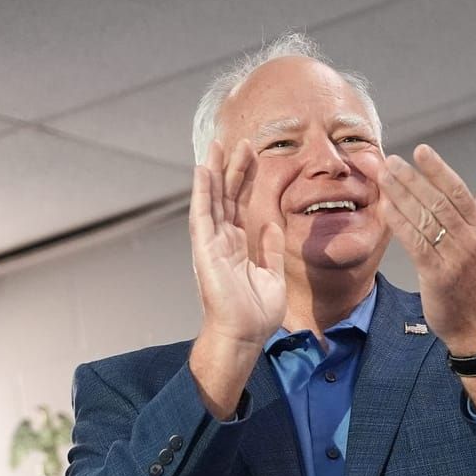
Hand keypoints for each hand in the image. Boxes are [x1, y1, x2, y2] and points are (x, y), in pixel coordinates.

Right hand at [189, 139, 284, 346]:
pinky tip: (203, 170)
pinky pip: (202, 214)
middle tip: (242, 141)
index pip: (243, 204)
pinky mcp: (204, 248)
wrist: (243, 334)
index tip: (255, 157)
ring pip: (213, 198)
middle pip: (228, 195)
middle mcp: (223, 240)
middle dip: (234, 168)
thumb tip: (272, 224)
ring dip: (216, 171)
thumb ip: (270, 249)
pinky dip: (202, 191)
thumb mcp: (272, 275)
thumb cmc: (255, 313)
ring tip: (218, 145)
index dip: (248, 180)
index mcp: (239, 245)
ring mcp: (212, 242)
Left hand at [373, 144, 475, 353]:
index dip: (440, 170)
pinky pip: (415, 242)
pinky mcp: (438, 275)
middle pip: (439, 201)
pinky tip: (385, 208)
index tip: (421, 151)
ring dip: (401, 195)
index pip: (460, 192)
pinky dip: (399, 222)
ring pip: (425, 218)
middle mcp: (471, 240)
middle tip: (390, 161)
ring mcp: (455, 258)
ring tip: (382, 177)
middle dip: (412, 179)